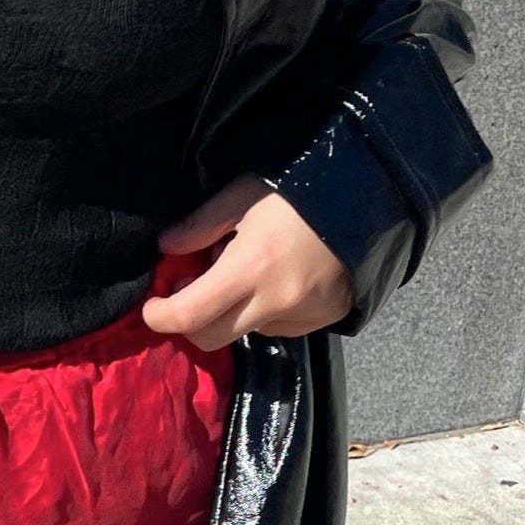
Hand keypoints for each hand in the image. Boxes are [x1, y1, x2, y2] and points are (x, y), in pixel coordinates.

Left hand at [141, 174, 353, 351]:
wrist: (371, 193)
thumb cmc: (301, 186)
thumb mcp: (244, 193)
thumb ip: (200, 224)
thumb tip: (166, 249)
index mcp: (251, 267)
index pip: (188, 315)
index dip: (160, 315)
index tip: (153, 304)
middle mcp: (276, 301)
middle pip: (211, 338)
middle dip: (191, 320)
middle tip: (193, 285)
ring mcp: (304, 314)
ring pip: (245, 332)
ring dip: (232, 312)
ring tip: (247, 269)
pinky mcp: (325, 318)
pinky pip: (279, 328)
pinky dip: (265, 311)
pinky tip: (276, 278)